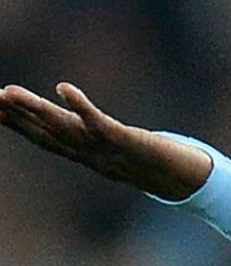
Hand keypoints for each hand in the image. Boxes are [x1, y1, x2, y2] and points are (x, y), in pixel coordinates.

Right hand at [0, 83, 211, 200]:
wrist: (178, 177)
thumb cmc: (146, 159)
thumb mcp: (114, 147)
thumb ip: (95, 136)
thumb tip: (80, 125)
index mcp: (80, 151)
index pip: (41, 136)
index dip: (15, 122)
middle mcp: (85, 150)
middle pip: (44, 131)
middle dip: (15, 116)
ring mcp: (102, 145)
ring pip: (62, 126)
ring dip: (35, 109)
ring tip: (9, 92)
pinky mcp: (124, 138)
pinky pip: (98, 122)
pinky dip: (79, 106)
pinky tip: (62, 88)